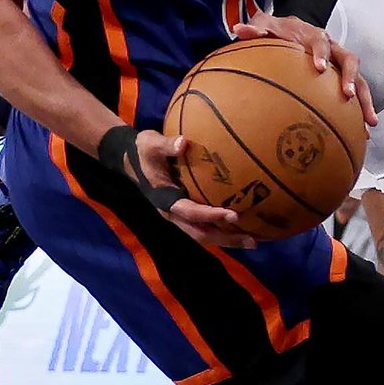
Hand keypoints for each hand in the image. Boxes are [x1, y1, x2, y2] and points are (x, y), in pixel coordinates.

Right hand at [132, 131, 254, 249]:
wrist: (131, 158)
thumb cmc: (143, 150)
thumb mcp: (151, 144)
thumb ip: (166, 145)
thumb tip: (183, 143)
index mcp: (165, 200)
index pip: (190, 212)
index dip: (211, 215)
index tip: (233, 214)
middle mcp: (173, 213)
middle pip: (201, 233)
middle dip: (225, 238)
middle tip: (252, 241)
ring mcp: (178, 214)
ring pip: (203, 233)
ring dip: (226, 238)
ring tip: (251, 240)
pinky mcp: (184, 210)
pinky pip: (203, 225)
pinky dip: (220, 228)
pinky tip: (238, 226)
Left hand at [232, 14, 376, 126]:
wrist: (294, 27)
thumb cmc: (280, 29)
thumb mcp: (266, 24)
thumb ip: (255, 28)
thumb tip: (240, 30)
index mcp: (315, 36)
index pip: (321, 42)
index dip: (322, 54)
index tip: (320, 68)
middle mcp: (333, 48)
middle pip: (349, 60)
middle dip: (350, 78)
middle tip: (347, 95)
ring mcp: (340, 63)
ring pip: (359, 79)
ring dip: (365, 100)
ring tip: (369, 123)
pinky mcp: (342, 78)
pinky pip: (356, 94)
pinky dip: (361, 112)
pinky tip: (363, 134)